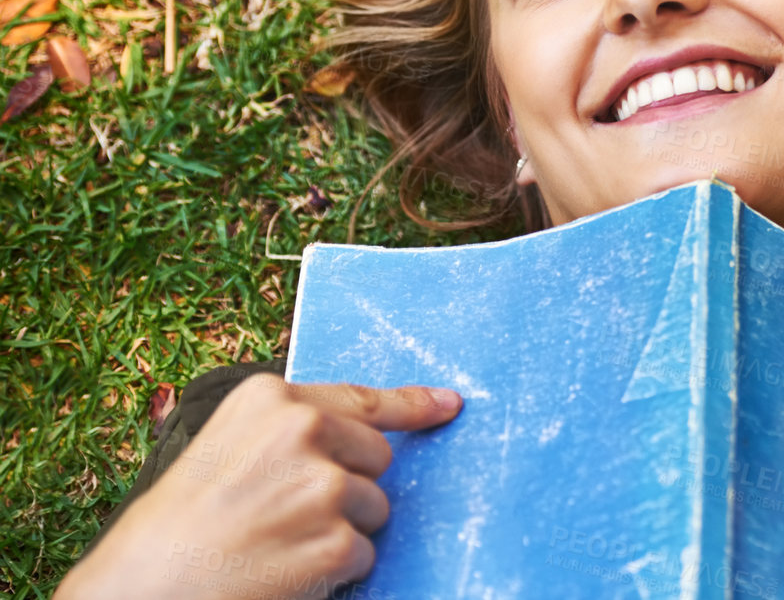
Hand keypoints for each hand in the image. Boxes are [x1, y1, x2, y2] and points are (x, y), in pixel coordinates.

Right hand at [56, 373, 462, 599]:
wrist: (138, 593)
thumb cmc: (176, 528)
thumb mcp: (226, 447)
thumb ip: (288, 431)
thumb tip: (361, 437)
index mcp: (272, 398)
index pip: (362, 398)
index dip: (413, 404)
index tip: (451, 403)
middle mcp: (303, 429)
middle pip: (376, 459)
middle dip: (349, 489)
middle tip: (284, 517)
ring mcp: (322, 485)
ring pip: (373, 509)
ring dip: (339, 534)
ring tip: (275, 547)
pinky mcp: (332, 542)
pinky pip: (362, 556)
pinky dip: (333, 574)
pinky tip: (284, 574)